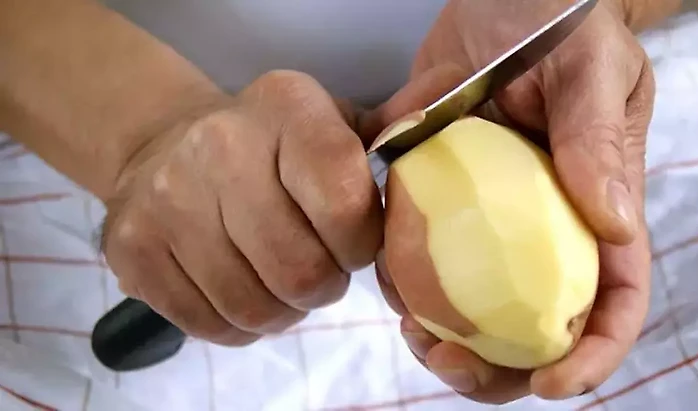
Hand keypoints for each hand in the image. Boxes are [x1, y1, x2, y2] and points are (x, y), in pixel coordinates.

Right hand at [101, 70, 382, 344]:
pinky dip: (242, 325)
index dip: (361, 243)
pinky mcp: (133, 251)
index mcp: (286, 108)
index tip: (354, 241)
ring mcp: (167, 202)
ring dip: (285, 310)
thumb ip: (378, 153)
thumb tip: (422, 177)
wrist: (164, 142)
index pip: (346, 204)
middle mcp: (219, 147)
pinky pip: (211, 326)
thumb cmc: (269, 143)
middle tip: (320, 270)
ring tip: (282, 281)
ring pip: (256, 308)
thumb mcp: (328, 123)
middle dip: (325, 285)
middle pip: (301, 272)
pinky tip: (244, 290)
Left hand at [366, 0, 653, 403]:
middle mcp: (541, 226)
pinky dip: (401, 274)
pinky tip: (383, 272)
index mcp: (595, 208)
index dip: (592, 353)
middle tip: (452, 364)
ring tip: (411, 331)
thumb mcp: (589, 70)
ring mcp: (486, 217)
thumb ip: (595, 139)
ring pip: (470, 302)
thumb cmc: (563, 23)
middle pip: (533, 323)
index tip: (551, 382)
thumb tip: (613, 225)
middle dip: (499, 368)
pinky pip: (419, 251)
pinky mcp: (439, 195)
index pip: (613, 299)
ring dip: (440, 334)